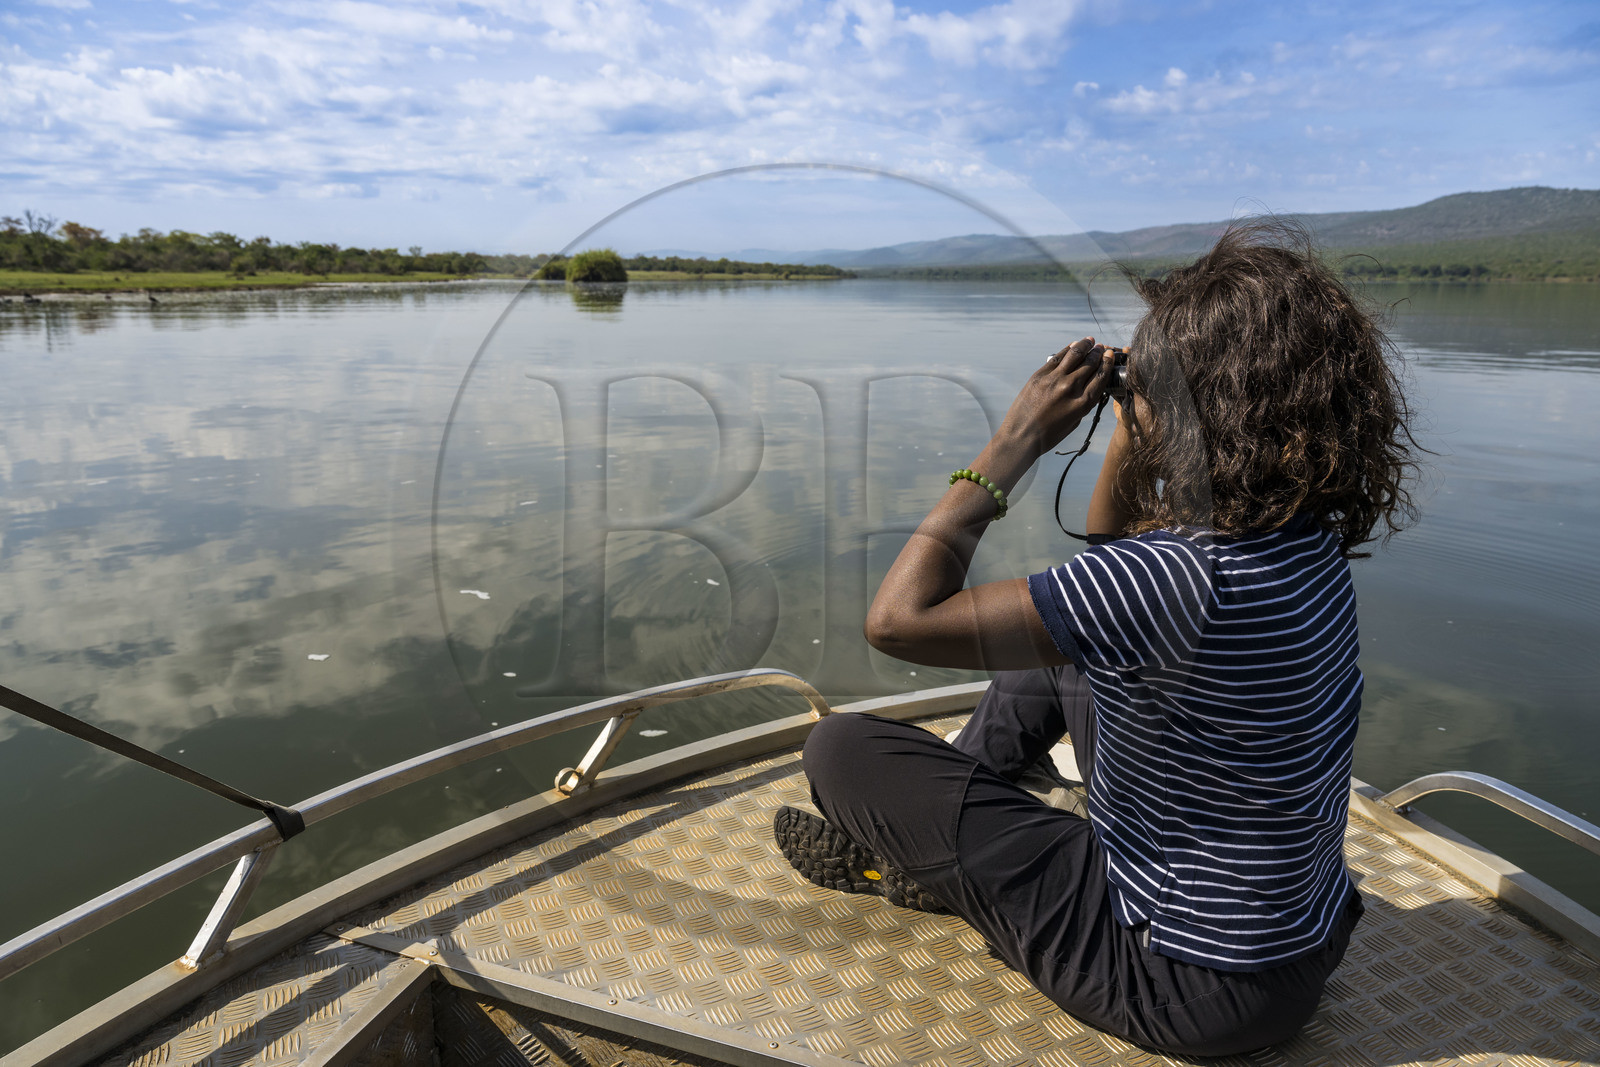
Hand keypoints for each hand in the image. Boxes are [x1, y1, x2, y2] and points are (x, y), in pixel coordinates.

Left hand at [998, 337, 1114, 458]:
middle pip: (1089, 364)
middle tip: (1101, 347)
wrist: (1021, 436)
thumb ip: (1083, 404)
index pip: (1100, 377)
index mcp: (1082, 403)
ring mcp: (1054, 379)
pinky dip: (1067, 349)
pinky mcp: (1040, 375)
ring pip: (1075, 355)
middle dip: (1098, 353)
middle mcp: (1070, 388)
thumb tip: (1089, 387)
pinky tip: (1073, 345)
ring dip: (1085, 345)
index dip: (1107, 363)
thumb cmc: (1048, 435)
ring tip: (1090, 340)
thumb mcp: (1074, 422)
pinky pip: (1058, 357)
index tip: (1110, 355)